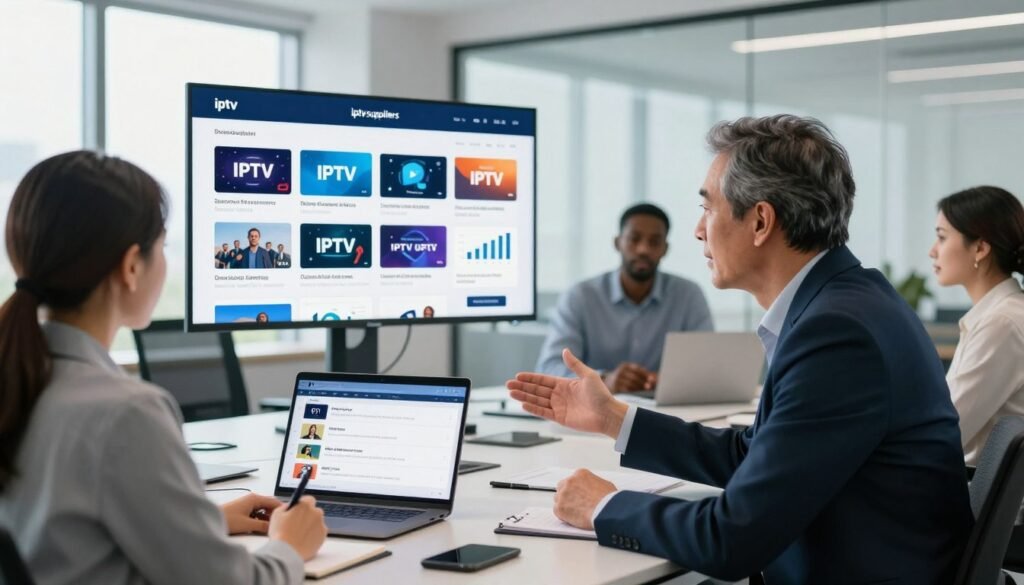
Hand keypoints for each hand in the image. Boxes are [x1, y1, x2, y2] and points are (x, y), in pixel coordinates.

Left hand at [220, 493, 282, 534]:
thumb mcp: (247, 524)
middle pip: (269, 506)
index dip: (282, 509)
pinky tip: (259, 528)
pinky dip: (259, 520)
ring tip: (269, 528)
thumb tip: (274, 528)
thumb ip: (262, 526)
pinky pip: (256, 514)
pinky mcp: (243, 510)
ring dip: (266, 519)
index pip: (274, 502)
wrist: (210, 520)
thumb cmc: (226, 519)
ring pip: (262, 511)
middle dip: (274, 515)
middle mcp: (252, 499)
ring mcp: (247, 505)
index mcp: (254, 499)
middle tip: (279, 525)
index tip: (288, 516)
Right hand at [268, 496, 327, 559]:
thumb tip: (291, 506)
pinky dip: (313, 535)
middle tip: (297, 524)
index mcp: (305, 505)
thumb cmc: (280, 533)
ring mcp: (321, 525)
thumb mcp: (277, 514)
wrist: (286, 552)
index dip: (302, 505)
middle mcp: (316, 513)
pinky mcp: (323, 536)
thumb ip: (286, 506)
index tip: (298, 510)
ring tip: (298, 535)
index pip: (308, 499)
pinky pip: (319, 533)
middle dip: (307, 515)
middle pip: (314, 511)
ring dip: (310, 526)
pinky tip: (303, 541)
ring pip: (316, 523)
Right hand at [507, 348, 628, 437]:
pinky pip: (543, 412)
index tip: (518, 376)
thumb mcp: (588, 375)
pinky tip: (523, 404)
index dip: (530, 378)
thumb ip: (574, 364)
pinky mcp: (560, 418)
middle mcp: (559, 395)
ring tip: (511, 393)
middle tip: (508, 385)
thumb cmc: (601, 395)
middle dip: (523, 387)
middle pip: (537, 390)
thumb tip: (564, 350)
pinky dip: (533, 409)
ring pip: (537, 401)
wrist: (608, 414)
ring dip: (524, 397)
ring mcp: (559, 407)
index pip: (543, 380)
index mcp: (565, 384)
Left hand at [554, 469, 616, 529]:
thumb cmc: (608, 500)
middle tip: (575, 503)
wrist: (606, 511)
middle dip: (567, 495)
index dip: (575, 489)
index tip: (578, 495)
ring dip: (565, 505)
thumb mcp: (605, 484)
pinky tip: (573, 518)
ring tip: (576, 512)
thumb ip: (594, 484)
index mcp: (580, 474)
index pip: (572, 480)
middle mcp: (569, 482)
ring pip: (558, 499)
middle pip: (562, 487)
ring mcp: (563, 494)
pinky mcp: (560, 507)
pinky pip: (557, 511)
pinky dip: (564, 515)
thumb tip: (596, 490)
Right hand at [603, 363, 656, 391]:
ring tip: (646, 391)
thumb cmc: (625, 379)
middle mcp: (619, 371)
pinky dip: (632, 392)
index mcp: (625, 366)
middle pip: (634, 377)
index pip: (637, 369)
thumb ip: (644, 375)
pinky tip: (637, 394)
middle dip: (643, 382)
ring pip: (630, 384)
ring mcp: (616, 380)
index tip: (652, 379)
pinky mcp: (614, 388)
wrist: (606, 383)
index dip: (645, 374)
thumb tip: (659, 377)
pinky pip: (625, 390)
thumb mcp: (632, 374)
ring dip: (639, 388)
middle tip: (650, 386)